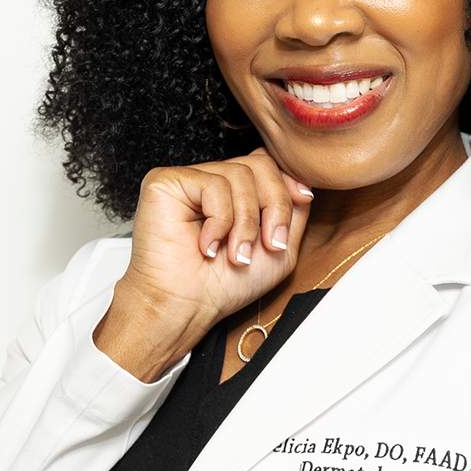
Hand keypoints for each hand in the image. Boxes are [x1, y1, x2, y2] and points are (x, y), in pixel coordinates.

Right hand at [120, 146, 315, 333]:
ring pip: (240, 175)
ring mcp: (190, 179)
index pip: (268, 165)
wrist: (187, 307)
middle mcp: (213, 180)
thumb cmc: (225, 285)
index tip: (296, 210)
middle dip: (274, 206)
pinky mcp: (167, 182)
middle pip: (260, 164)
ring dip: (246, 222)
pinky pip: (213, 185)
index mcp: (235, 192)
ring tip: (235, 254)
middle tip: (269, 244)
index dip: (286, 186)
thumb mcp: (280, 250)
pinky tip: (208, 245)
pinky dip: (219, 221)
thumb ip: (293, 213)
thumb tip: (303, 184)